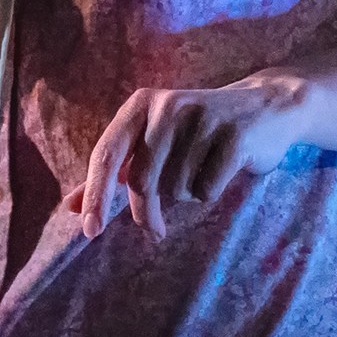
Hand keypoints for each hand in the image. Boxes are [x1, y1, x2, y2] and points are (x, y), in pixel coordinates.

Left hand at [69, 75, 312, 241]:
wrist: (264, 107)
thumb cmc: (198, 132)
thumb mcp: (153, 142)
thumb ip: (114, 172)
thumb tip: (73, 208)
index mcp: (141, 104)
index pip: (107, 153)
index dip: (95, 193)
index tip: (90, 231)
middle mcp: (168, 105)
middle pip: (142, 180)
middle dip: (147, 213)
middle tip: (155, 231)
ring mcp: (202, 118)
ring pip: (178, 188)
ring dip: (186, 195)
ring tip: (201, 173)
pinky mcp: (233, 135)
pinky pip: (207, 189)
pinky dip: (211, 192)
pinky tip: (222, 171)